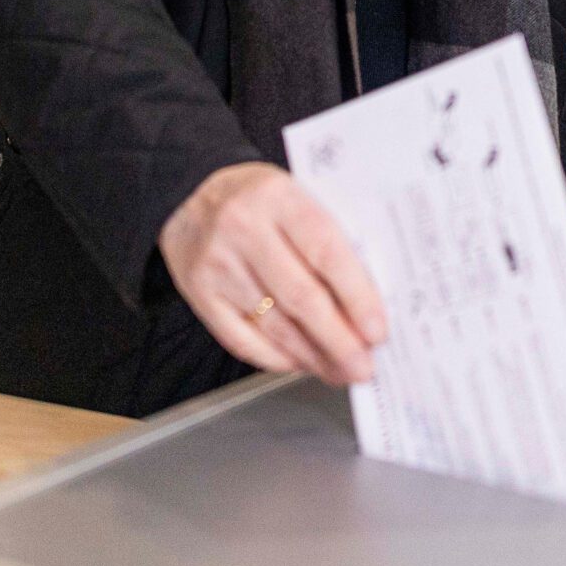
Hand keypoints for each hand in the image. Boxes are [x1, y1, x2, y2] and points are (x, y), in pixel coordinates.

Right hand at [158, 162, 386, 385]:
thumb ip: (329, 237)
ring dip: (312, 356)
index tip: (377, 330)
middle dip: (338, 340)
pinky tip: (301, 364)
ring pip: (273, 324)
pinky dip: (276, 359)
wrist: (189, 194)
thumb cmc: (259, 200)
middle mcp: (243, 228)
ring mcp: (217, 264)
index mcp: (279, 196)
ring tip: (340, 370)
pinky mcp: (198, 293)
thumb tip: (368, 302)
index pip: (326, 251)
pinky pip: (241, 339)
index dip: (356, 296)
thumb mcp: (296, 196)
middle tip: (364, 366)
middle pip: (300, 296)